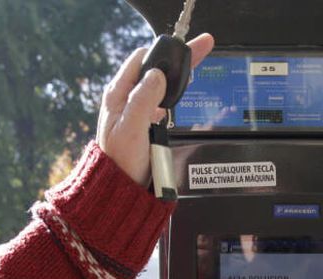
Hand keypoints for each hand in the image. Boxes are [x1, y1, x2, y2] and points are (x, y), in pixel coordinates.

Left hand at [96, 33, 214, 186]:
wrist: (120, 189)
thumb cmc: (120, 161)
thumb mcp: (132, 128)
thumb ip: (144, 100)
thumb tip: (157, 75)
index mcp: (119, 94)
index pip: (142, 59)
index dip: (165, 52)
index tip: (185, 48)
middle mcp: (127, 98)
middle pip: (155, 69)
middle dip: (179, 58)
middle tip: (203, 46)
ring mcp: (136, 110)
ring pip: (160, 84)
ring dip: (177, 76)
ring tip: (196, 63)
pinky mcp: (145, 122)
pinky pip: (161, 102)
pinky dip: (174, 95)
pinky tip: (182, 94)